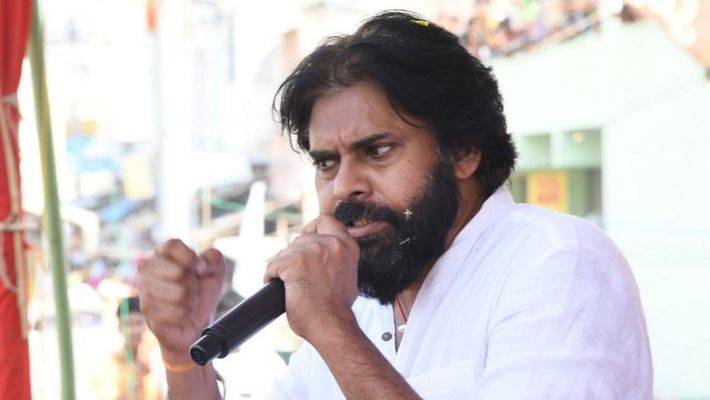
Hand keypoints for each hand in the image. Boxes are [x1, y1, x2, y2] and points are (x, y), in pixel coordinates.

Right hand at [137, 239, 224, 360]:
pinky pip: (175, 312)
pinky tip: (181, 314)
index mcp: (164, 253)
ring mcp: (144, 288)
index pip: (172, 245)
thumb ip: (214, 258)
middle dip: (193, 284)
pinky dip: (185, 315)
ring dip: (190, 301)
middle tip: (192, 289)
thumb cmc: (202, 293)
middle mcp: (148, 268)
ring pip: (178, 293)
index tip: (198, 269)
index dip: (189, 257)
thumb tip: (200, 265)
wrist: (194, 323)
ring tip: (187, 302)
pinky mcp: (147, 309)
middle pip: (178, 271)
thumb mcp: (215, 271)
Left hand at [264, 215, 359, 341]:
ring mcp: (311, 251)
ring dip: (283, 268)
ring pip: (285, 253)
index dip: (312, 229)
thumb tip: (324, 255)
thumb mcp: (347, 273)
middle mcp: (330, 243)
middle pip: (300, 240)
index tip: (306, 240)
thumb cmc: (337, 307)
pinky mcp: (293, 262)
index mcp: (346, 244)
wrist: (331, 325)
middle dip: (294, 257)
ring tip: (290, 287)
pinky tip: (278, 288)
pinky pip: (273, 266)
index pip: (326, 221)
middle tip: (297, 277)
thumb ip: (337, 258)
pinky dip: (272, 277)